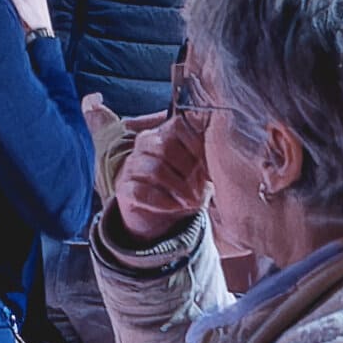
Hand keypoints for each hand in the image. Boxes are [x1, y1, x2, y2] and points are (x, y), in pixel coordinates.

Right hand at [89, 89, 206, 240]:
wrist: (165, 216)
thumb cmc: (186, 184)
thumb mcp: (200, 168)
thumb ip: (206, 154)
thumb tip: (219, 152)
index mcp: (164, 131)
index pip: (178, 126)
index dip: (196, 145)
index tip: (210, 164)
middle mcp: (144, 144)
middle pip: (165, 146)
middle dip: (188, 169)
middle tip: (201, 186)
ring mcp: (131, 166)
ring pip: (154, 170)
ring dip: (178, 187)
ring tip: (192, 199)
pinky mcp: (123, 189)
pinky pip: (141, 191)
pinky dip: (163, 201)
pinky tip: (176, 206)